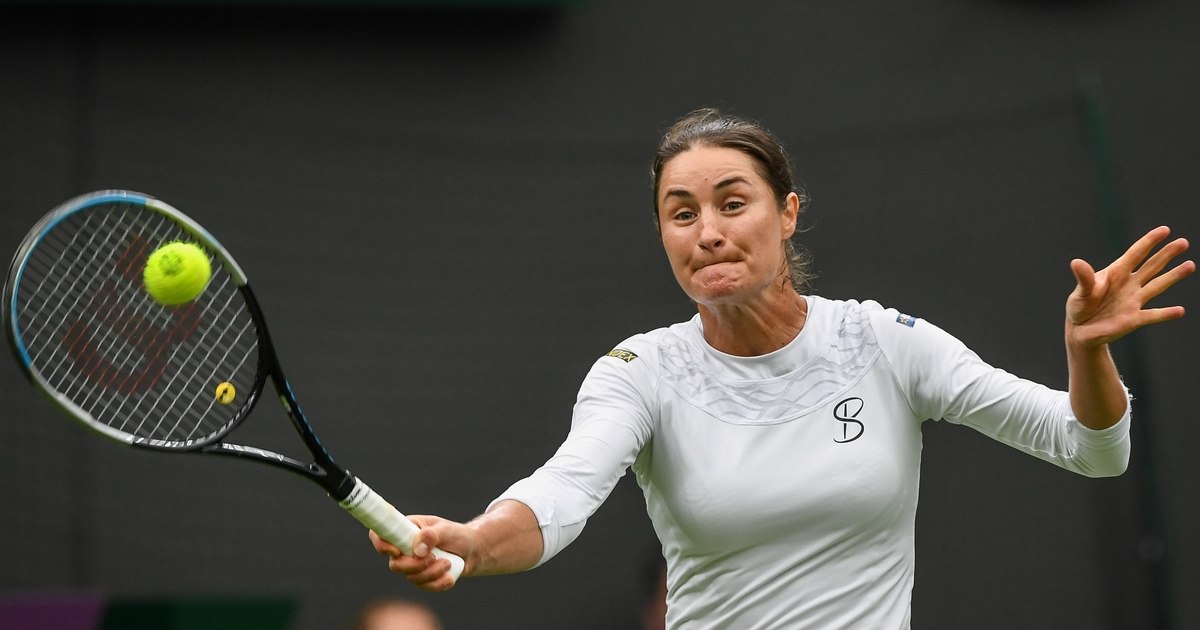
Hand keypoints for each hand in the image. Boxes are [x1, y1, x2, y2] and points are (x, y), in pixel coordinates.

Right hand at [370, 515, 470, 591]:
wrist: (473, 551)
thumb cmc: (457, 535)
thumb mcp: (447, 530)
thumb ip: (432, 535)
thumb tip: (418, 549)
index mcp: (406, 529)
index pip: (380, 535)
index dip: (381, 545)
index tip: (396, 551)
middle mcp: (405, 548)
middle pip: (395, 565)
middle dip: (415, 565)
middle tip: (433, 558)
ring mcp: (412, 565)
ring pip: (410, 578)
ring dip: (432, 573)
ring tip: (448, 563)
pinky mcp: (423, 578)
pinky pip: (424, 587)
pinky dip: (438, 583)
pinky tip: (450, 576)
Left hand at [1066, 226, 1193, 348]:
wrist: (1081, 330)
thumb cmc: (1080, 306)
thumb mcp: (1080, 292)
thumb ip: (1083, 278)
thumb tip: (1076, 262)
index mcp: (1116, 273)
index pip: (1135, 254)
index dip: (1149, 242)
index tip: (1165, 230)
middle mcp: (1129, 284)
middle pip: (1152, 266)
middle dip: (1167, 254)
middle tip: (1183, 242)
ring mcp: (1134, 301)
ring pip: (1158, 286)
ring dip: (1173, 276)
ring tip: (1190, 265)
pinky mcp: (1134, 319)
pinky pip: (1153, 315)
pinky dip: (1166, 314)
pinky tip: (1180, 311)